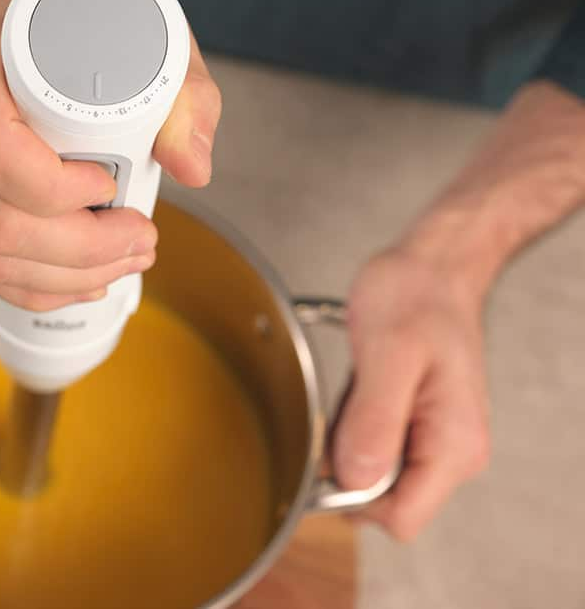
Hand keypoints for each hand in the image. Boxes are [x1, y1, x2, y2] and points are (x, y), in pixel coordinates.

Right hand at [0, 0, 221, 310]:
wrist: (11, 16)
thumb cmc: (74, 21)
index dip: (57, 191)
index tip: (112, 185)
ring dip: (59, 277)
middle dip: (78, 252)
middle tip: (138, 242)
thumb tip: (190, 166)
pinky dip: (27, 282)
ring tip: (118, 263)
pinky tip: (72, 279)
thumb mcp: (147, 37)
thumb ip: (184, 96)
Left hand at [333, 246, 490, 539]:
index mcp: (454, 444)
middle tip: (337, 411)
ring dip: (349, 442)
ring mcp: (436, 438)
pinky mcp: (418, 423)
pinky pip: (375, 445)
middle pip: (384, 501)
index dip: (354, 497)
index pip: (401, 517)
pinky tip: (356, 390)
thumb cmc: (416, 296)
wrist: (432, 265)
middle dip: (348, 467)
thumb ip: (374, 420)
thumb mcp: (388, 353)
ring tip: (352, 391)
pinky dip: (354, 425)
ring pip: (375, 474)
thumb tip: (357, 478)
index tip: (327, 455)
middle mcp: (453, 451)